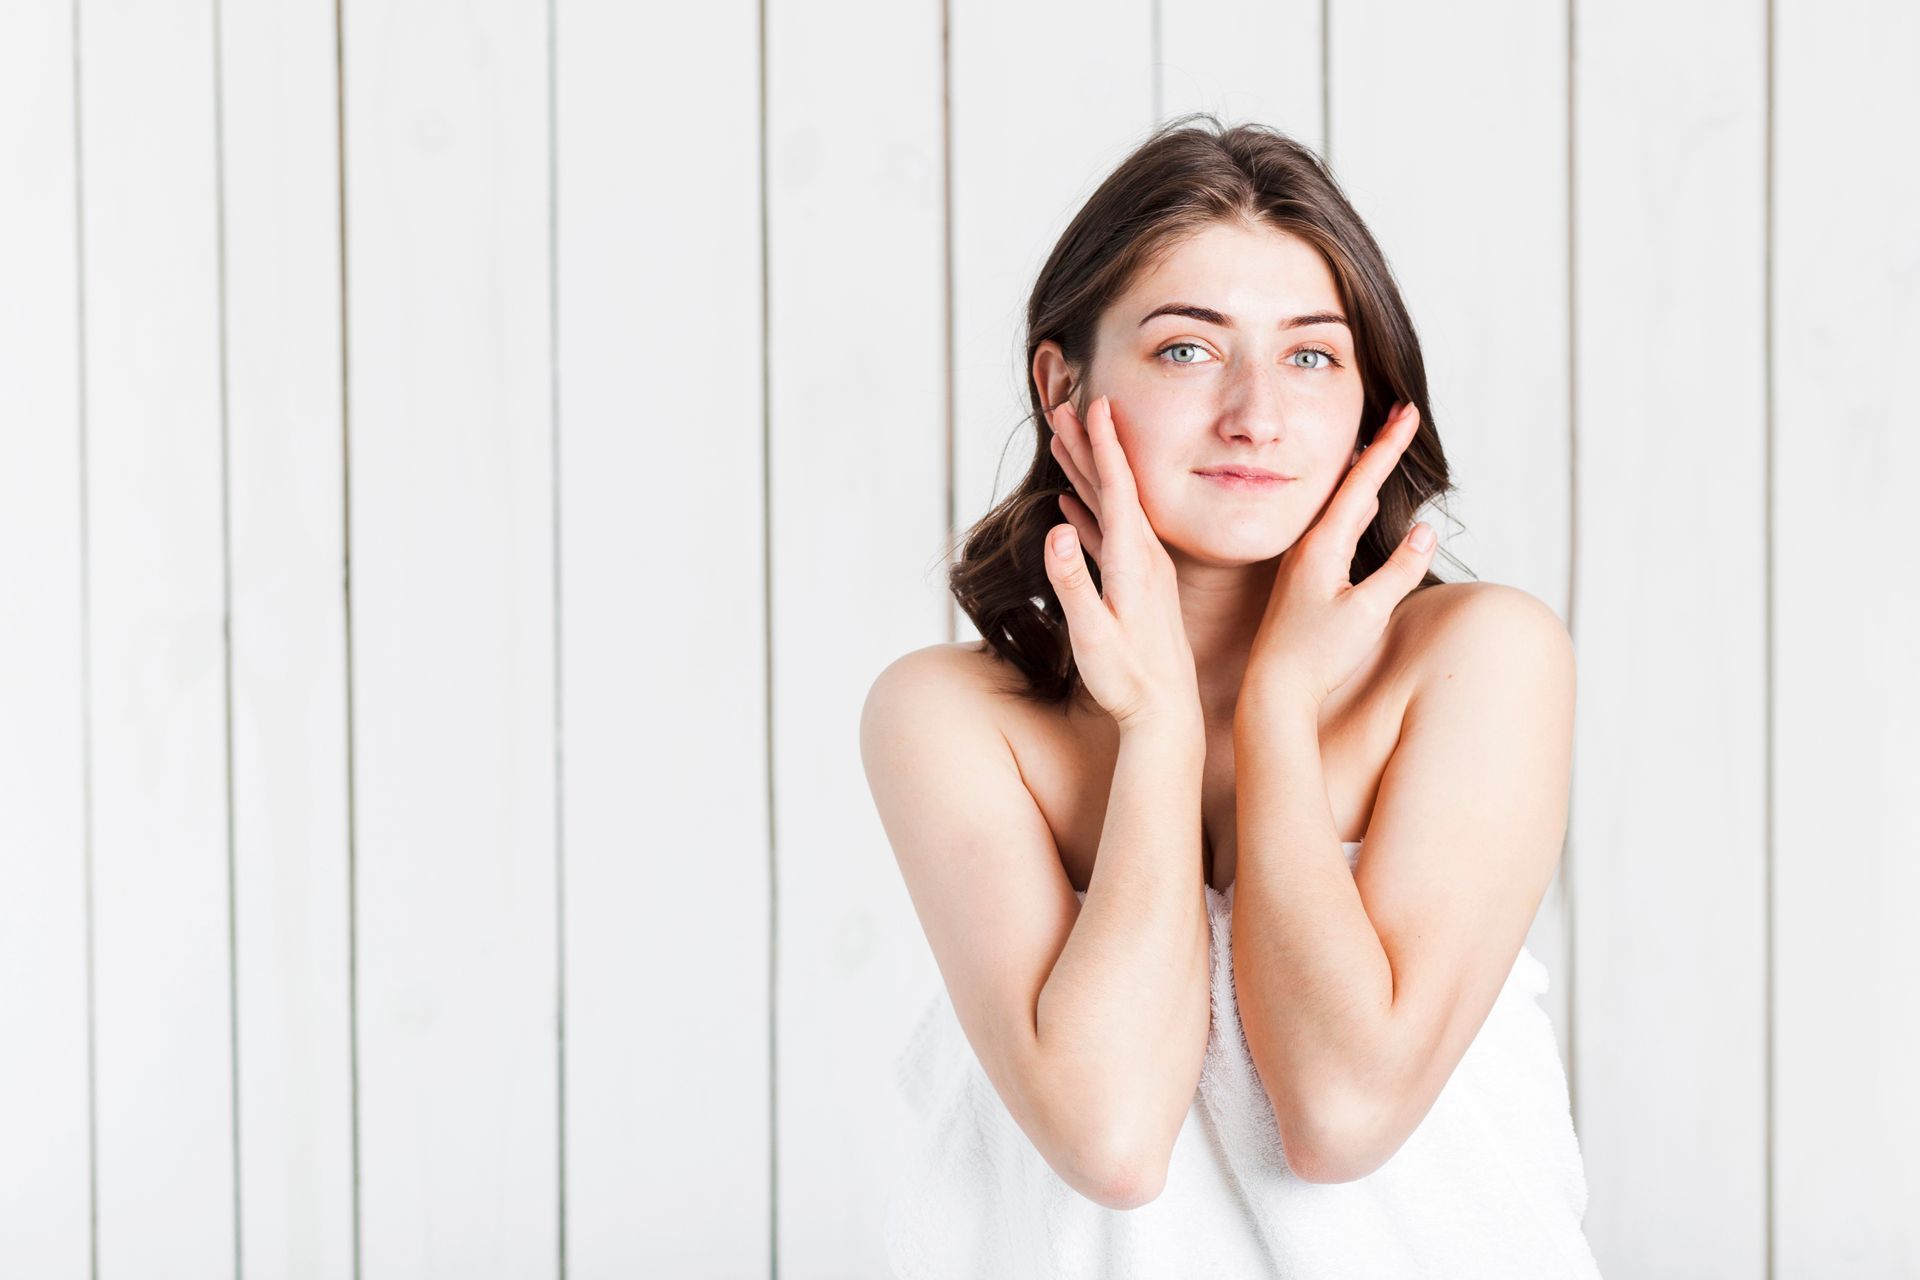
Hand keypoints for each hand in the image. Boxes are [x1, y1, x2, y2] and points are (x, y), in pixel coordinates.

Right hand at [1042, 394, 1200, 731]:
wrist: (1167, 716)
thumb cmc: (1128, 682)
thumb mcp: (1094, 635)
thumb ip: (1072, 583)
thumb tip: (1054, 531)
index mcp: (1133, 560)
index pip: (1120, 487)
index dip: (1104, 444)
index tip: (1096, 403)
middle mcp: (1143, 557)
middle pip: (1114, 487)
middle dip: (1089, 444)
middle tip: (1066, 404)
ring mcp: (1142, 570)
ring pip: (1111, 508)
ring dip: (1088, 473)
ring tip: (1067, 443)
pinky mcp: (1136, 587)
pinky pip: (1109, 537)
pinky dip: (1090, 514)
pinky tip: (1075, 508)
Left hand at [1242, 401, 1437, 708]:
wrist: (1273, 689)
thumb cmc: (1318, 656)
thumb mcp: (1368, 614)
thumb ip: (1400, 570)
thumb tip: (1425, 530)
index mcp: (1323, 546)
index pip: (1361, 482)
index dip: (1387, 445)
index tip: (1405, 410)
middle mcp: (1309, 546)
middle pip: (1348, 484)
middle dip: (1377, 448)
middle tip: (1398, 414)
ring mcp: (1303, 561)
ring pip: (1339, 505)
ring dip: (1363, 474)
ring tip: (1381, 444)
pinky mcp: (1303, 578)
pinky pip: (1333, 527)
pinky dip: (1351, 504)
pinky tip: (1354, 502)